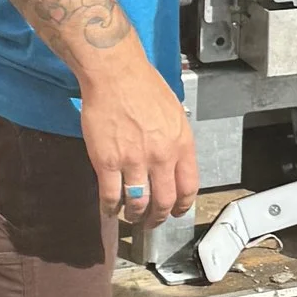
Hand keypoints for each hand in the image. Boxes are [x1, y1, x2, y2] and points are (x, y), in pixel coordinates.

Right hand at [78, 51, 197, 230]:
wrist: (115, 74)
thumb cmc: (143, 86)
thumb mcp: (174, 113)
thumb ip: (176, 140)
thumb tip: (175, 161)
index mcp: (182, 144)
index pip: (189, 187)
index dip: (182, 206)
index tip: (176, 212)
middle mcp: (162, 156)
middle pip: (165, 202)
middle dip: (158, 218)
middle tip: (152, 222)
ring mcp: (134, 160)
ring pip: (139, 204)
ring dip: (136, 215)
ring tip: (132, 216)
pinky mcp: (108, 161)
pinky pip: (111, 195)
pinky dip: (111, 207)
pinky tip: (110, 208)